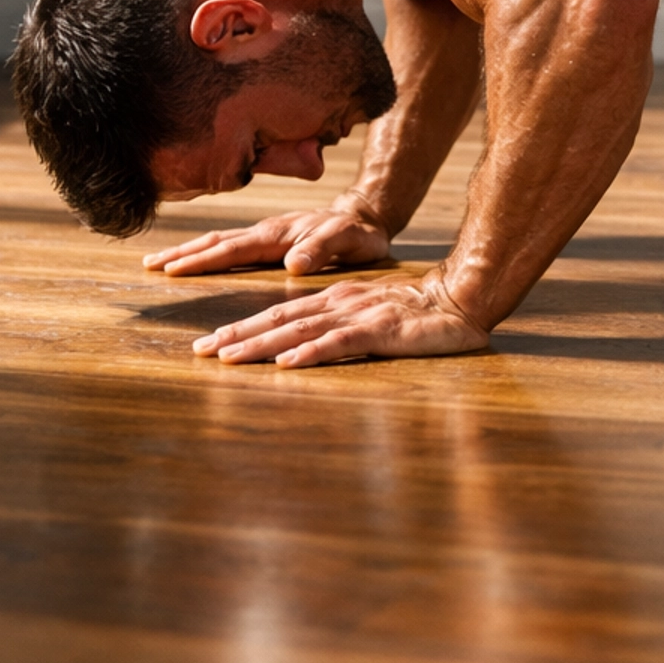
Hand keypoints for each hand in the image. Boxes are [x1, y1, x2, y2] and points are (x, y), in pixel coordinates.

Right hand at [142, 206, 392, 277]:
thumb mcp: (349, 242)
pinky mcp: (270, 239)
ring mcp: (267, 233)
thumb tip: (292, 264)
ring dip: (190, 251)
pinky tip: (195, 259)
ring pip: (221, 242)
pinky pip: (232, 245)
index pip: (233, 248)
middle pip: (217, 242)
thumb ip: (322, 248)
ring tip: (159, 262)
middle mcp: (267, 231)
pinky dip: (208, 252)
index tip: (171, 269)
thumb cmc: (360, 234)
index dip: (202, 260)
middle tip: (148, 265)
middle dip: (182, 254)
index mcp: (279, 234)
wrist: (369, 217)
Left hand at [192, 267, 489, 366]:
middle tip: (200, 351)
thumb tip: (300, 352)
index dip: (243, 328)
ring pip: (300, 329)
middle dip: (237, 335)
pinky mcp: (381, 331)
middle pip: (279, 319)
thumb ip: (339, 331)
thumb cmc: (419, 315)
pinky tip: (287, 364)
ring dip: (261, 344)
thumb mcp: (371, 319)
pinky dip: (311, 352)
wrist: (463, 298)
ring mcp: (359, 315)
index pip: (280, 315)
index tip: (209, 344)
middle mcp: (340, 303)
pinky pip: (340, 343)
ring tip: (228, 357)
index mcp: (336, 300)